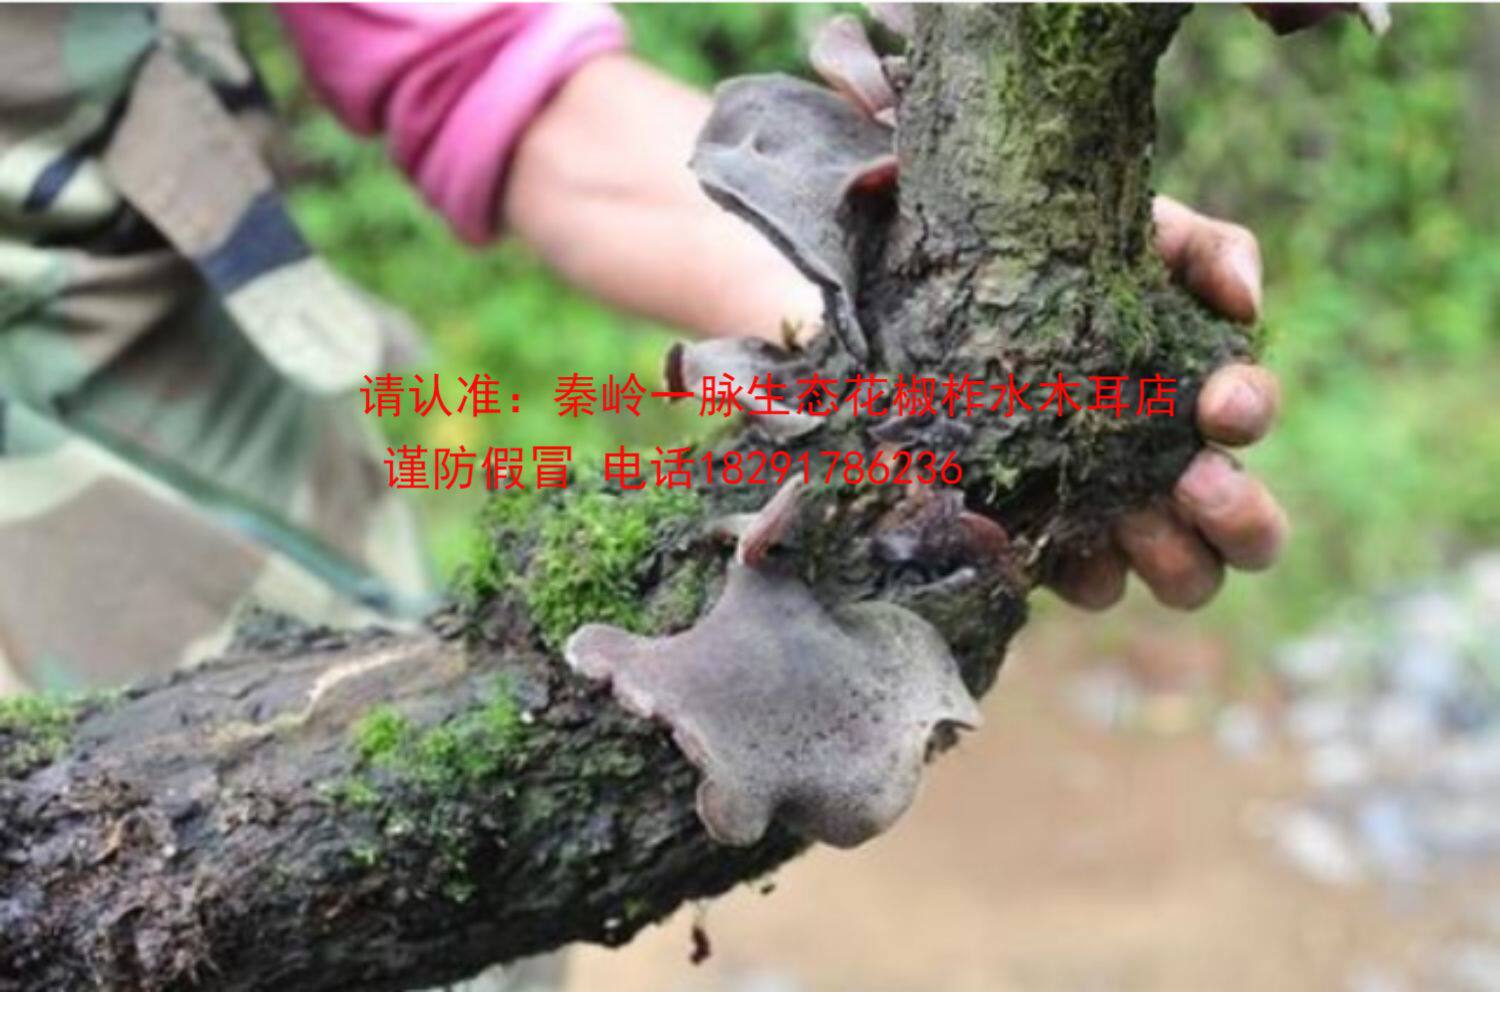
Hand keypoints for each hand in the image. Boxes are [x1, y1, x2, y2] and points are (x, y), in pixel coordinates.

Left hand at [1047, 196, 1288, 610]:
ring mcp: (1117, 517)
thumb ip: (1206, 250)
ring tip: (1130, 515)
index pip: (1250, 419)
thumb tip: (1244, 302)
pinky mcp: (1053, 547)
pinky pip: (1087, 585)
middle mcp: (1173, 472)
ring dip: (1170, 556)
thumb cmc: (1067, 265)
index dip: (1249, 412)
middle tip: (1194, 479)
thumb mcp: (1139, 236)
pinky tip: (1045, 536)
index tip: (1217, 400)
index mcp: (1200, 399)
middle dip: (1240, 517)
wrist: (962, 287)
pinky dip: (1080, 570)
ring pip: (1185, 579)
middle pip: (1250, 538)